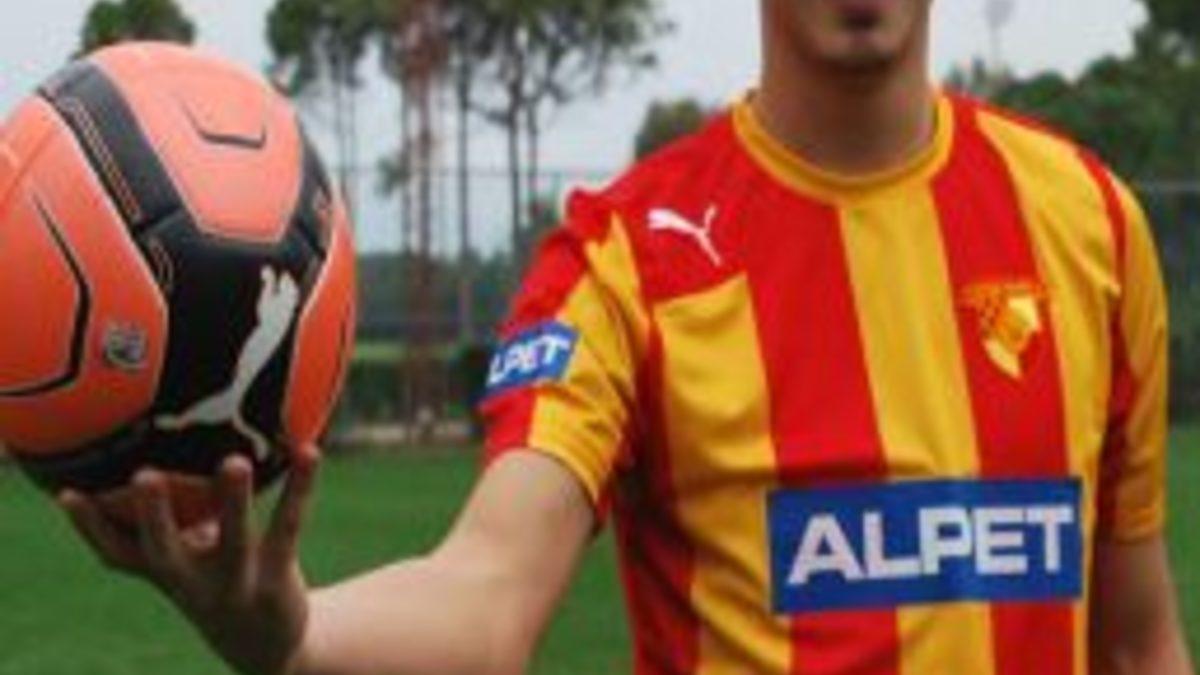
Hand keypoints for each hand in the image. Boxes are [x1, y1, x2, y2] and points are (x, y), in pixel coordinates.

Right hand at [58, 447, 320, 674]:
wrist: (266, 645)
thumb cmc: (218, 579)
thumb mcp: (189, 556)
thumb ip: (171, 517)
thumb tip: (157, 449)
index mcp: (163, 571)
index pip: (117, 553)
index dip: (90, 527)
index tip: (67, 493)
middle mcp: (191, 580)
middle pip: (163, 550)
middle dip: (151, 516)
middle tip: (143, 475)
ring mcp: (234, 581)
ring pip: (232, 541)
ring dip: (232, 502)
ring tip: (235, 461)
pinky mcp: (275, 576)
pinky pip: (287, 526)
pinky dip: (299, 488)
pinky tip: (309, 451)